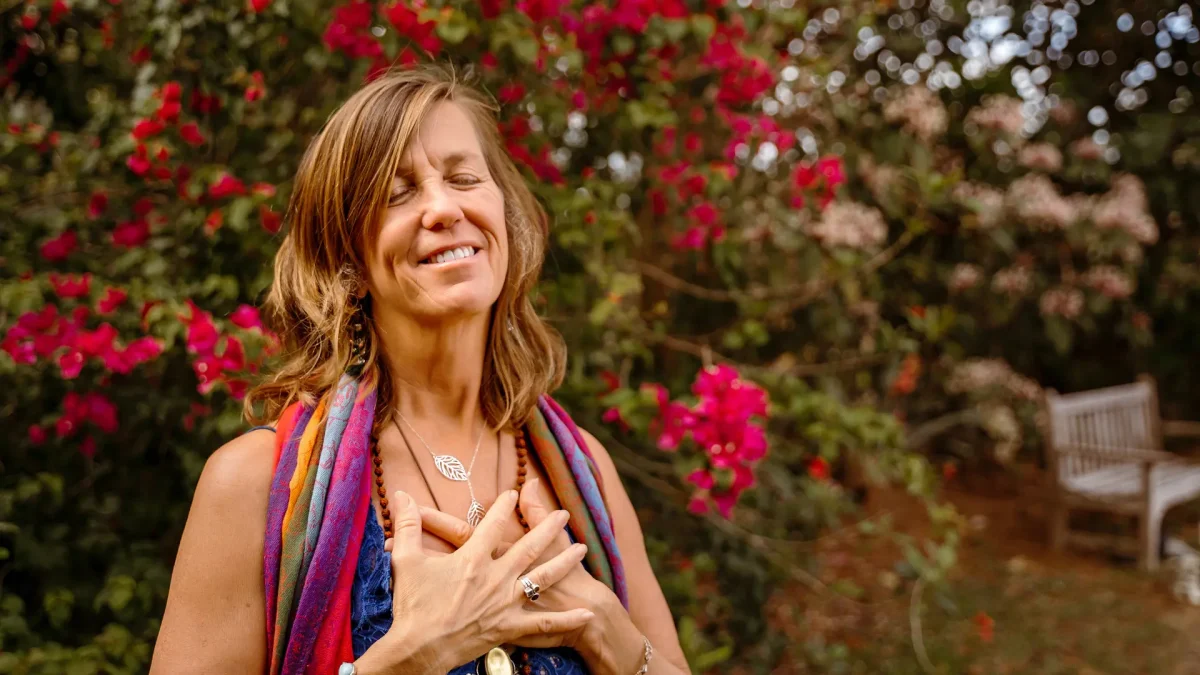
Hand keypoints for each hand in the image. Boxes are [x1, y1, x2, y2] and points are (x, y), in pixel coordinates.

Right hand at [355, 489, 594, 674]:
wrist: (419, 648)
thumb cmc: (412, 605)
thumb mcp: (406, 560)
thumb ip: (407, 525)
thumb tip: (400, 494)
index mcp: (473, 559)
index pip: (493, 524)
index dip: (505, 506)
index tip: (515, 492)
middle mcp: (495, 577)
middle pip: (529, 547)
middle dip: (548, 528)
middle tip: (564, 514)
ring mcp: (505, 603)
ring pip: (543, 578)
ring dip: (564, 562)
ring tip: (583, 549)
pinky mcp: (509, 627)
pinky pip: (544, 623)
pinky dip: (567, 619)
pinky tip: (589, 612)